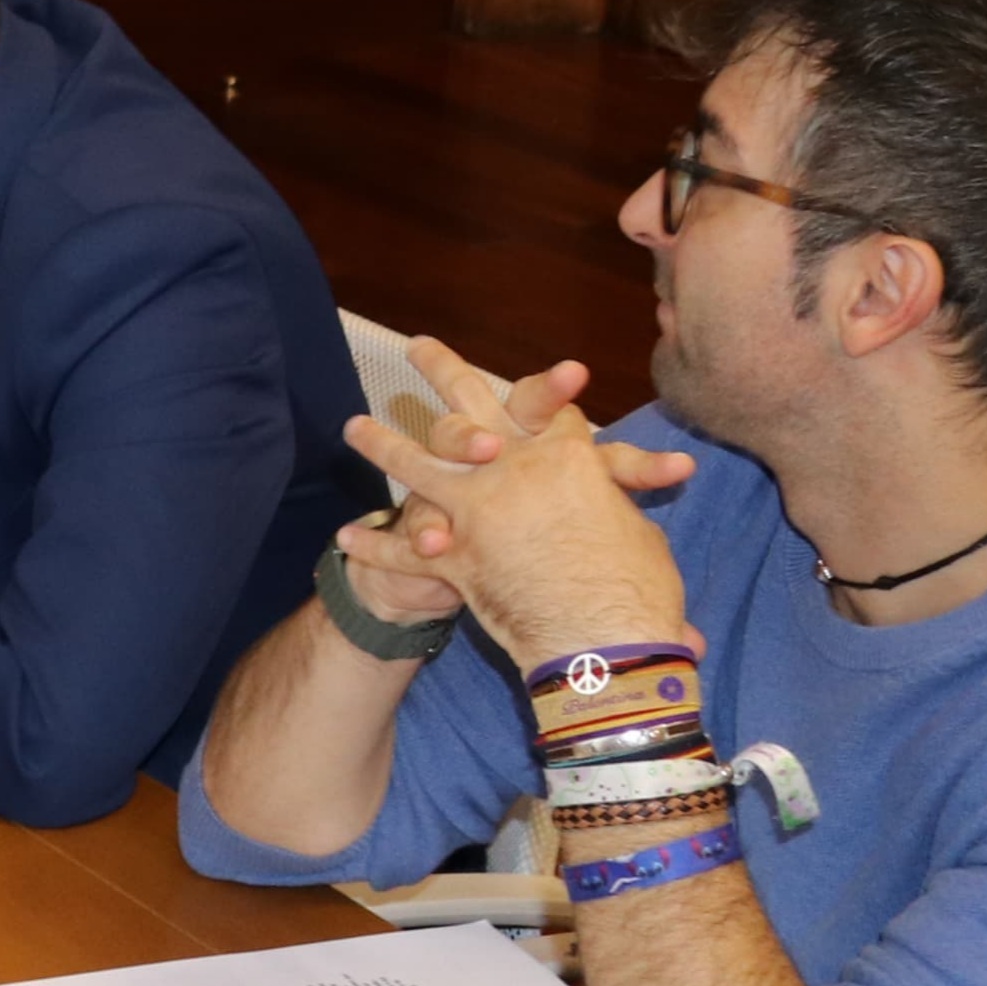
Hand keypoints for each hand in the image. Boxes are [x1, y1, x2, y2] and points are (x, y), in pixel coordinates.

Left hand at [350, 336, 700, 666]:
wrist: (607, 638)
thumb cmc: (639, 587)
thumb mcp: (639, 535)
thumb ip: (618, 513)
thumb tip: (620, 516)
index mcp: (566, 455)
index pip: (547, 409)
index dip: (549, 390)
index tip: (553, 377)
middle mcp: (511, 469)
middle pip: (469, 405)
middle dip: (443, 369)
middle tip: (420, 347)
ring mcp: (475, 510)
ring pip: (416, 464)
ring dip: (382, 444)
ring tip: (354, 427)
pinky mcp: (453, 557)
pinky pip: (401, 551)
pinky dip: (373, 547)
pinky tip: (347, 536)